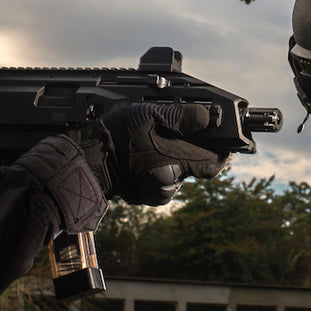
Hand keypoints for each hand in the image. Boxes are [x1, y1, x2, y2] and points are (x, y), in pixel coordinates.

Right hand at [75, 103, 227, 204]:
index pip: (214, 163)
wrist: (88, 159)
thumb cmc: (119, 134)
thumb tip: (209, 117)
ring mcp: (156, 191)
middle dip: (193, 152)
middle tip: (181, 136)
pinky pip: (161, 183)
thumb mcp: (152, 113)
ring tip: (155, 144)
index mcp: (177, 160)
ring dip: (174, 161)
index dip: (221, 151)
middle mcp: (170, 181)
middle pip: (196, 168)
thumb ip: (184, 117)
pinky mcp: (144, 196)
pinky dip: (158, 172)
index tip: (222, 140)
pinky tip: (145, 159)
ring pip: (178, 175)